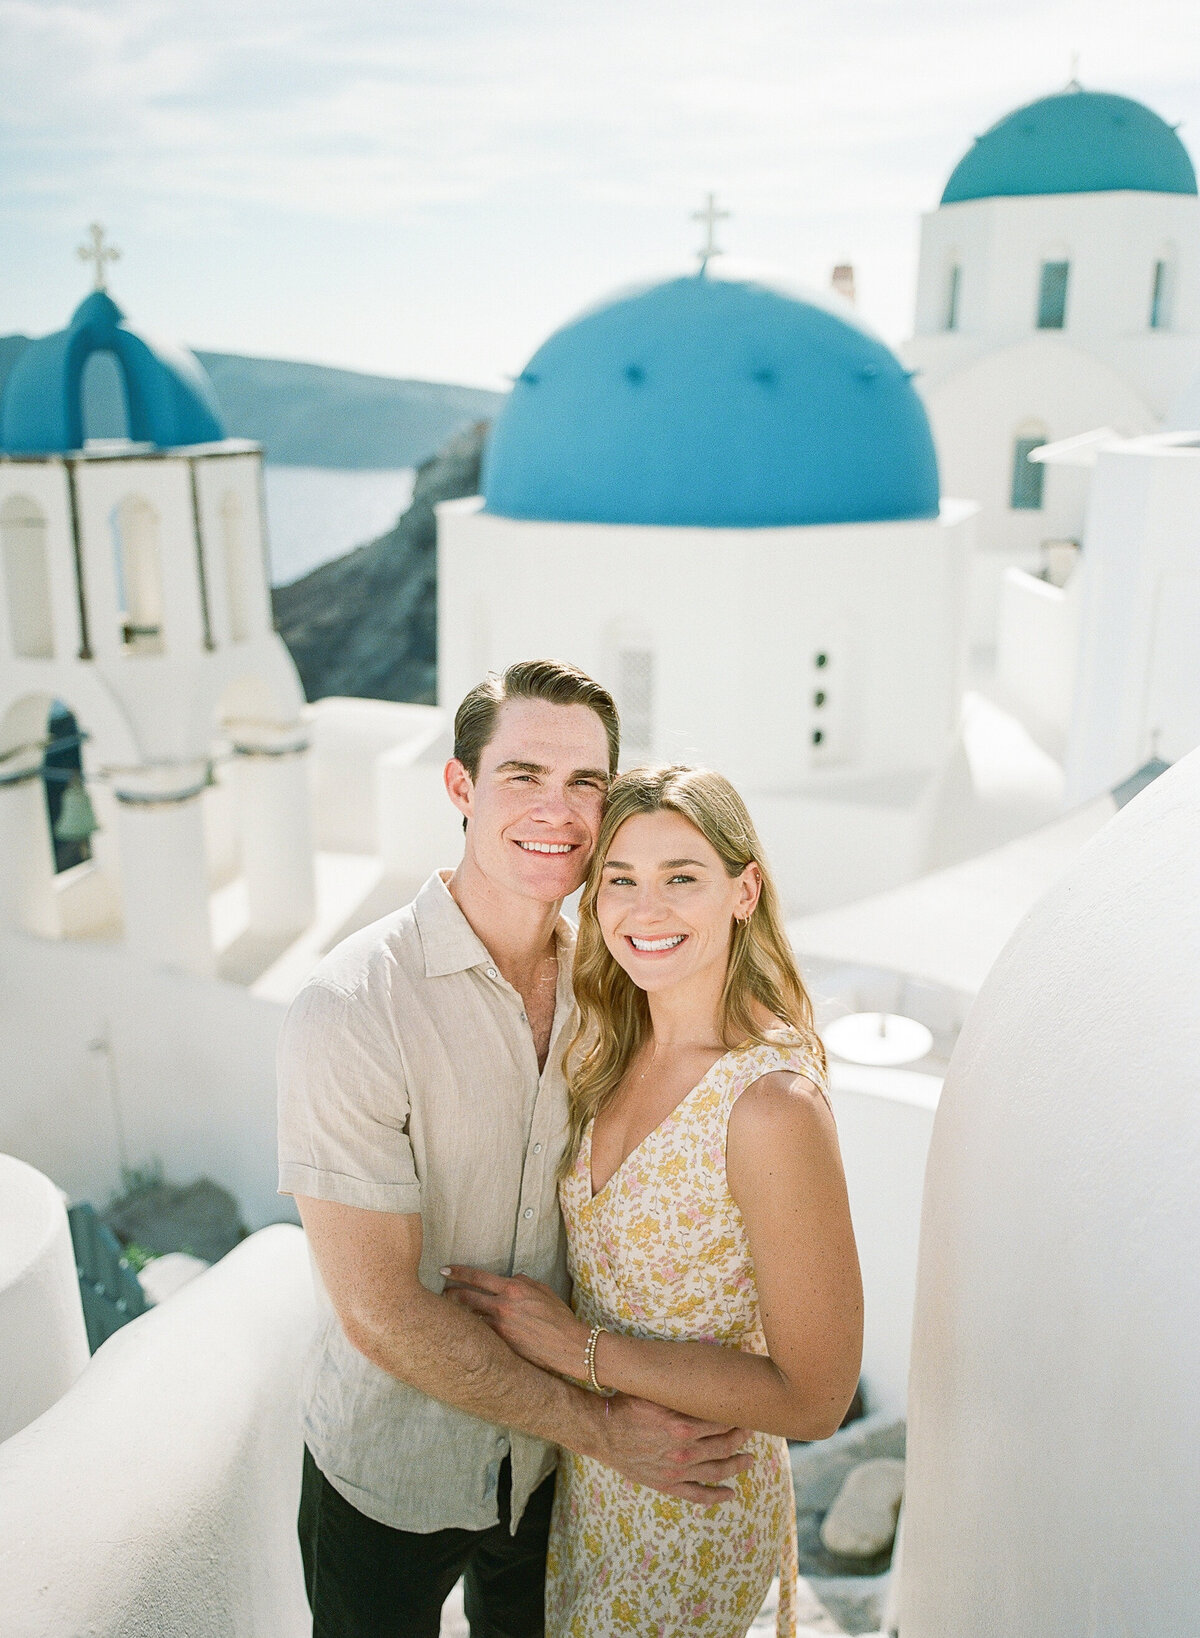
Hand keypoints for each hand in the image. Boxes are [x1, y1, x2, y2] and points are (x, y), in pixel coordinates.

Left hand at [442, 1266, 589, 1378]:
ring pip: (471, 1317)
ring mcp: (500, 1327)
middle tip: (441, 1293)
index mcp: (513, 1288)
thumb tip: (509, 1278)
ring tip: (450, 1313)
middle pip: (466, 1297)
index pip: (477, 1277)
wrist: (569, 1345)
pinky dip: (474, 1330)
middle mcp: (503, 1306)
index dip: (458, 1272)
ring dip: (459, 1315)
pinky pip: (482, 1334)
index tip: (444, 1270)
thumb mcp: (543, 1290)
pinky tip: (468, 1331)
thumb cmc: (559, 1316)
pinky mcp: (502, 1344)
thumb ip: (523, 1282)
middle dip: (450, 1294)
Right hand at [596, 1394, 753, 1504]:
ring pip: (715, 1470)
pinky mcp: (666, 1484)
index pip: (719, 1423)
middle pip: (722, 1445)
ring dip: (735, 1465)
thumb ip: (680, 1391)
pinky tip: (730, 1493)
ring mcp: (675, 1471)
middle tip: (750, 1431)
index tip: (744, 1413)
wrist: (601, 1431)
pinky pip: (696, 1494)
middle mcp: (682, 1451)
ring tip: (749, 1460)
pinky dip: (716, 1496)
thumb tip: (705, 1379)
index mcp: (681, 1425)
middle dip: (740, 1438)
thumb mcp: (655, 1392)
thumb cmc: (627, 1405)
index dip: (735, 1419)